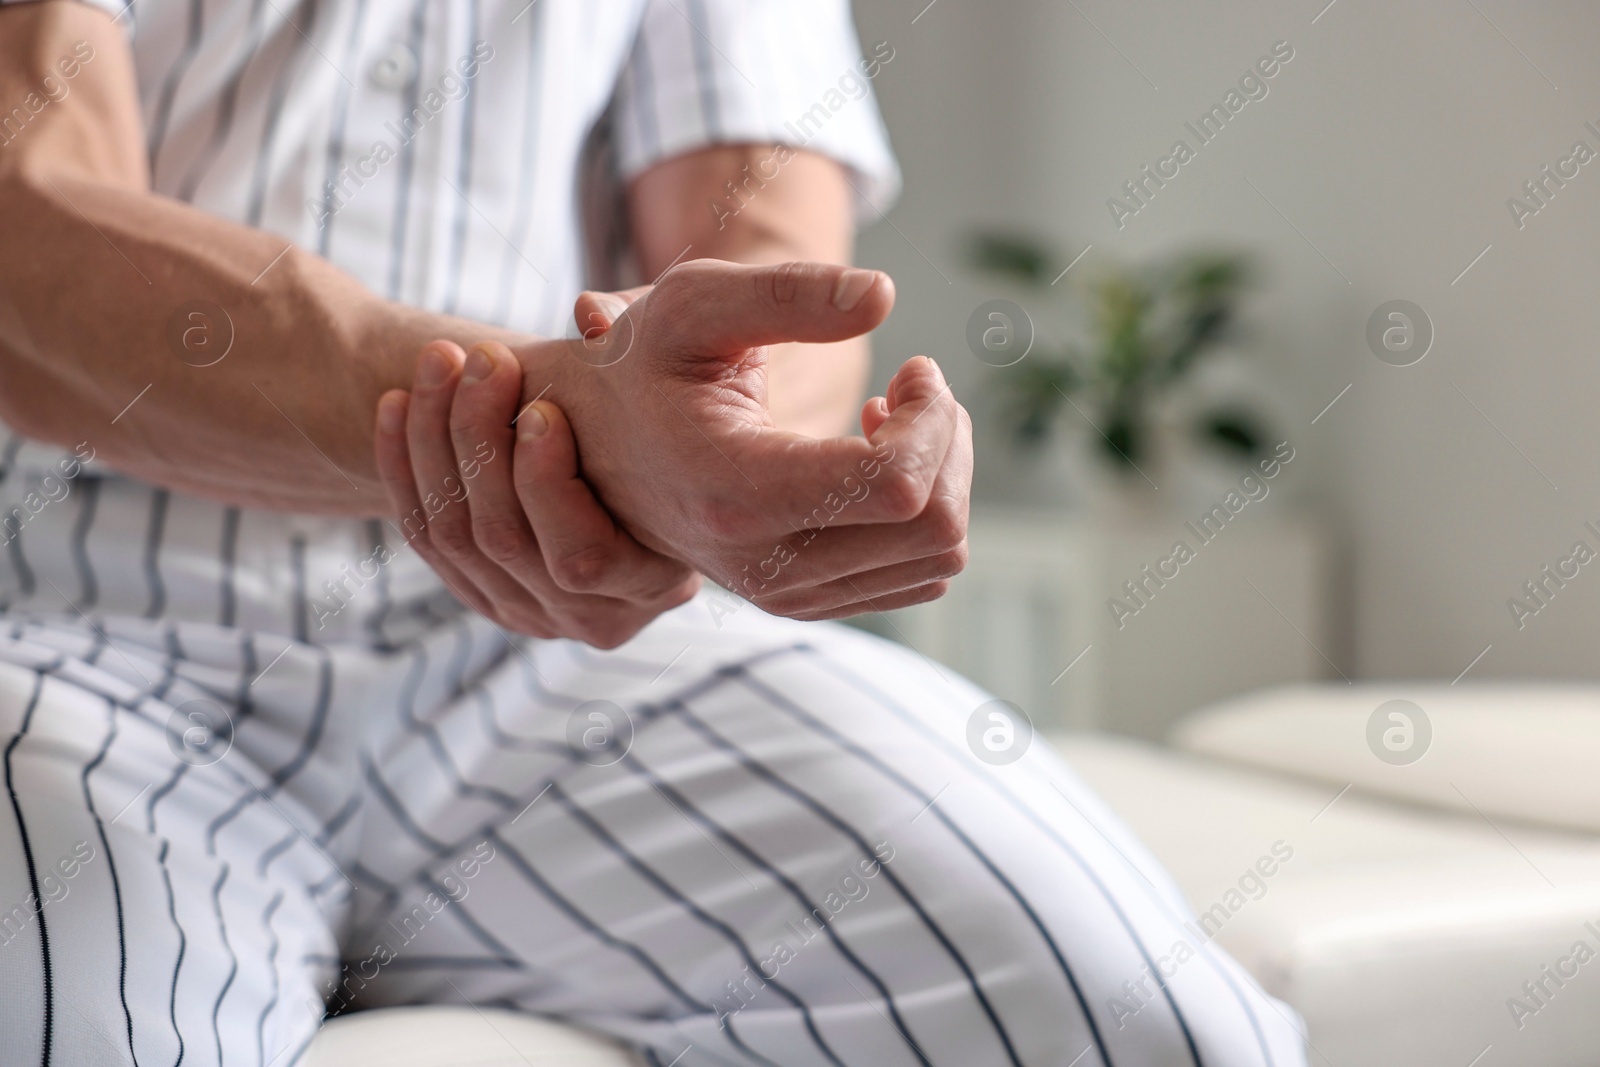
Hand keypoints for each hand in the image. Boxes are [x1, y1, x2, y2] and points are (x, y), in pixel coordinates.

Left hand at [374, 339, 700, 647]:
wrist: (663, 462)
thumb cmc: (685, 417)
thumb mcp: (692, 391)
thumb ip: (644, 353)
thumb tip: (589, 314)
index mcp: (656, 583)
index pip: (581, 555)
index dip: (547, 483)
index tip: (540, 405)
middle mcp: (594, 617)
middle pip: (504, 540)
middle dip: (479, 439)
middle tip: (480, 359)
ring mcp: (533, 613)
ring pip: (454, 537)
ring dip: (432, 440)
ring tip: (438, 362)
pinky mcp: (485, 594)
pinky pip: (426, 537)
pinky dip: (402, 466)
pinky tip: (396, 401)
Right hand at [536, 259, 972, 620]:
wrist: (589, 448)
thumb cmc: (643, 364)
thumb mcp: (692, 303)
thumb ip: (786, 291)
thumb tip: (884, 295)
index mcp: (736, 492)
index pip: (897, 485)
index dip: (933, 418)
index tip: (914, 368)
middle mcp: (764, 564)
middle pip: (934, 527)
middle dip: (948, 441)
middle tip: (912, 386)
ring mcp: (787, 593)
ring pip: (938, 558)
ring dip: (941, 473)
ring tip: (888, 416)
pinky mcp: (807, 600)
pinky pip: (918, 575)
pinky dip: (922, 513)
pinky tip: (869, 459)